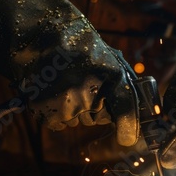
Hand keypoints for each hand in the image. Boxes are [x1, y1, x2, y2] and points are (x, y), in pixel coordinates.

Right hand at [0, 0, 138, 145]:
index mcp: (112, 76)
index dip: (129, 126)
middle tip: (79, 83)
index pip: (125, 110)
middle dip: (93, 107)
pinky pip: (59, 123)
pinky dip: (55, 113)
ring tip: (63, 83)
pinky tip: (52, 91)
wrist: (37, 36)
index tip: (127, 139)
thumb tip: (138, 106)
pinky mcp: (48, 112)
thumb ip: (122, 80)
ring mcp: (69, 104)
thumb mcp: (108, 56)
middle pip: (98, 118)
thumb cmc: (76, 44)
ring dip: (72, 109)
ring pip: (77, 121)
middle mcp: (92, 93)